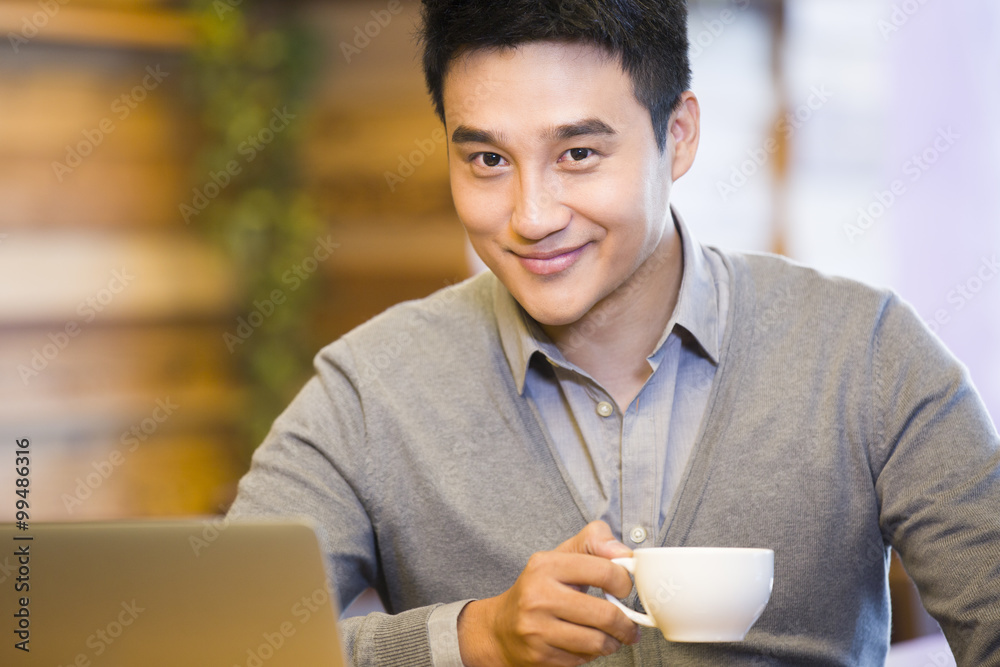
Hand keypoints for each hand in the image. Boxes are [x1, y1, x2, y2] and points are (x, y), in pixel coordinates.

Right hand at [457, 521, 639, 665]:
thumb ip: (594, 542)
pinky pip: (583, 659)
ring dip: (613, 642)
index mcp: (546, 566)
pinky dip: (592, 654)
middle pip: (605, 614)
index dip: (624, 582)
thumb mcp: (561, 556)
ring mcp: (537, 629)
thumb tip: (624, 552)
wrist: (501, 628)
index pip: (604, 571)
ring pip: (598, 642)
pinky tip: (587, 645)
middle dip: (626, 624)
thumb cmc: (539, 589)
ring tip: (612, 637)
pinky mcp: (539, 656)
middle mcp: (538, 596)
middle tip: (630, 626)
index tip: (624, 590)